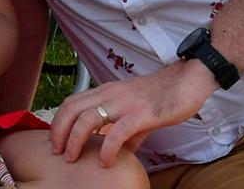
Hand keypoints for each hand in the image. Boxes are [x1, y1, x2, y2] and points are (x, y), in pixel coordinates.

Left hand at [49, 60, 217, 166]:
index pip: (72, 102)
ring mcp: (125, 103)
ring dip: (75, 139)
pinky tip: (105, 162)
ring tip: (72, 157)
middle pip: (72, 108)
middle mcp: (110, 94)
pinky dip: (107, 148)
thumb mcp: (136, 113)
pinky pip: (118, 131)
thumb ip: (125, 133)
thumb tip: (119, 154)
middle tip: (57, 151)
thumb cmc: (162, 96)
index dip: (58, 120)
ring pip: (88, 118)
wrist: (187, 81)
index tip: (55, 140)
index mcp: (106, 92)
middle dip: (59, 131)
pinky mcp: (142, 114)